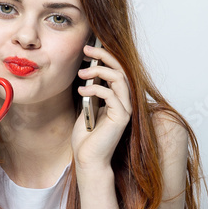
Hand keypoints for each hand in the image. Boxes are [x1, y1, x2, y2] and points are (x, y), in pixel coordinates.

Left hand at [71, 44, 132, 172]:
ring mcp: (125, 110)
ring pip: (119, 79)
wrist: (88, 159)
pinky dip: (96, 88)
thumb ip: (92, 91)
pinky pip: (111, 95)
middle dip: (104, 56)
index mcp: (118, 98)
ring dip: (99, 71)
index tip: (88, 49)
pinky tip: (82, 90)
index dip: (105, 57)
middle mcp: (125, 102)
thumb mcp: (87, 107)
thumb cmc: (86, 137)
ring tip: (81, 73)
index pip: (117, 70)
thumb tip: (87, 71)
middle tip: (86, 49)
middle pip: (121, 69)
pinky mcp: (121, 118)